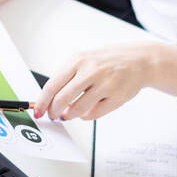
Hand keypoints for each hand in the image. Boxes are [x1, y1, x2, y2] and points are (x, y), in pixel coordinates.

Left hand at [36, 43, 154, 122]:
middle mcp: (91, 70)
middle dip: (54, 112)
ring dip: (70, 115)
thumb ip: (65, 79)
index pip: (52, 85)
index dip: (42, 102)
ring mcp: (105, 84)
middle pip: (62, 100)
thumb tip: (47, 101)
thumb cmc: (106, 62)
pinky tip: (88, 109)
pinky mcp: (117, 97)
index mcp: (78, 60)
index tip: (38, 112)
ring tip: (70, 113)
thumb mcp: (83, 61)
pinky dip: (86, 116)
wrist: (139, 60)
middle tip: (54, 115)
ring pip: (78, 110)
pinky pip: (94, 114)